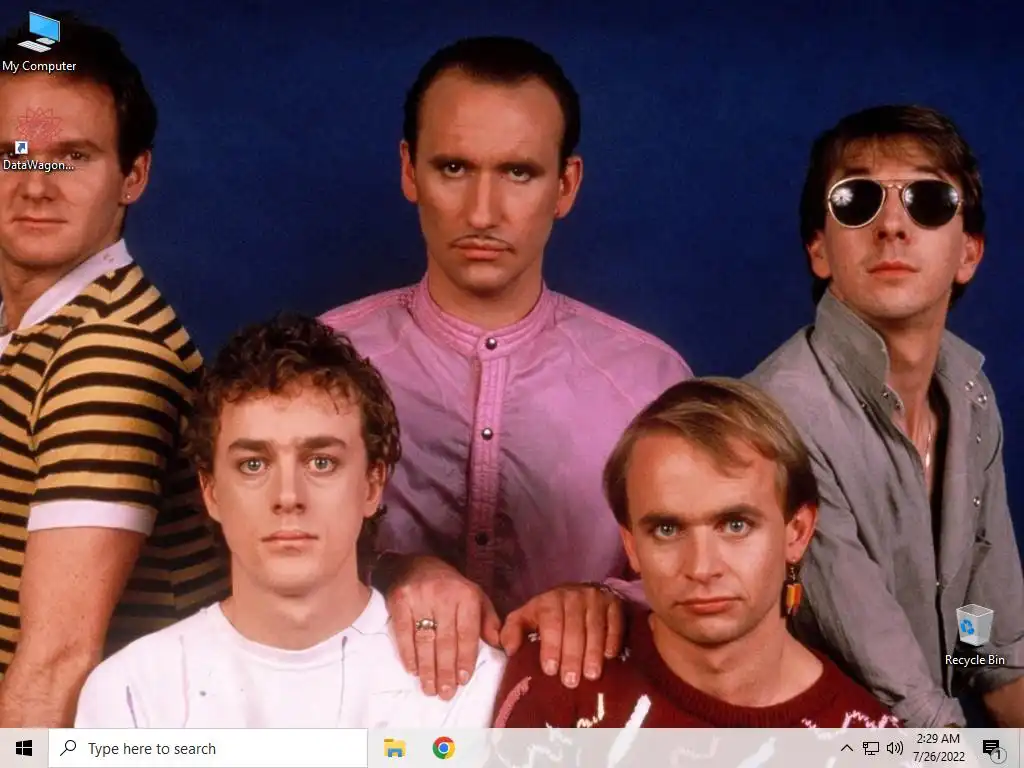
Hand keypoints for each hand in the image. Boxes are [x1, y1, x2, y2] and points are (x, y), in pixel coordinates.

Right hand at [385, 555, 500, 699]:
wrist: (416, 565)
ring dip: (427, 668)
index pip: (466, 633)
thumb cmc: (450, 587)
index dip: (465, 659)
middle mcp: (444, 596)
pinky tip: (412, 670)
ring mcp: (420, 598)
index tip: (463, 680)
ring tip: (429, 689)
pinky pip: (403, 633)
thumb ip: (488, 621)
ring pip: (424, 640)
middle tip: (445, 694)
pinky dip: (408, 654)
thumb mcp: (475, 597)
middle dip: (445, 670)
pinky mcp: (400, 600)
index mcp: (466, 596)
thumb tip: (500, 646)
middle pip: (445, 640)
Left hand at [500, 583, 623, 688]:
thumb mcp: (526, 618)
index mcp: (549, 600)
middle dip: (572, 655)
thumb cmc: (549, 614)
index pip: (550, 621)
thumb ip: (512, 631)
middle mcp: (573, 596)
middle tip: (571, 680)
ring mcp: (596, 598)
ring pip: (595, 627)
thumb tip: (509, 650)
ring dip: (593, 652)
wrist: (579, 594)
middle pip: (574, 627)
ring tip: (591, 675)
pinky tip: (609, 657)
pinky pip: (615, 622)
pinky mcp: (614, 603)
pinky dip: (613, 640)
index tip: (550, 669)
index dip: (550, 646)